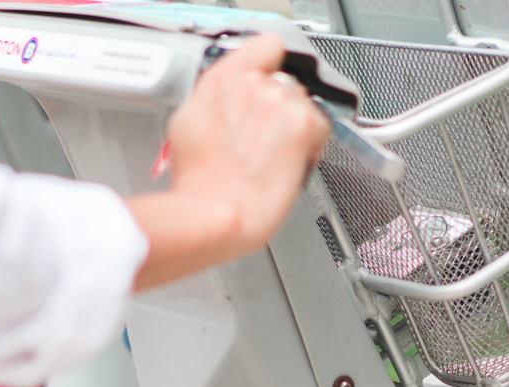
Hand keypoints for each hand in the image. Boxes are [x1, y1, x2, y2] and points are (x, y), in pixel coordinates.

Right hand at [126, 36, 330, 291]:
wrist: (218, 218)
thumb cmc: (202, 186)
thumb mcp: (187, 127)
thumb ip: (214, 101)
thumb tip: (228, 101)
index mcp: (219, 81)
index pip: (266, 47)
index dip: (272, 66)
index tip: (271, 82)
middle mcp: (250, 84)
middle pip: (285, 84)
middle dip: (279, 110)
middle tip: (263, 143)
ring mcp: (277, 102)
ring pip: (303, 105)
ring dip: (296, 128)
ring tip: (274, 159)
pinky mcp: (301, 125)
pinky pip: (321, 125)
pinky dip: (313, 146)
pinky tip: (290, 164)